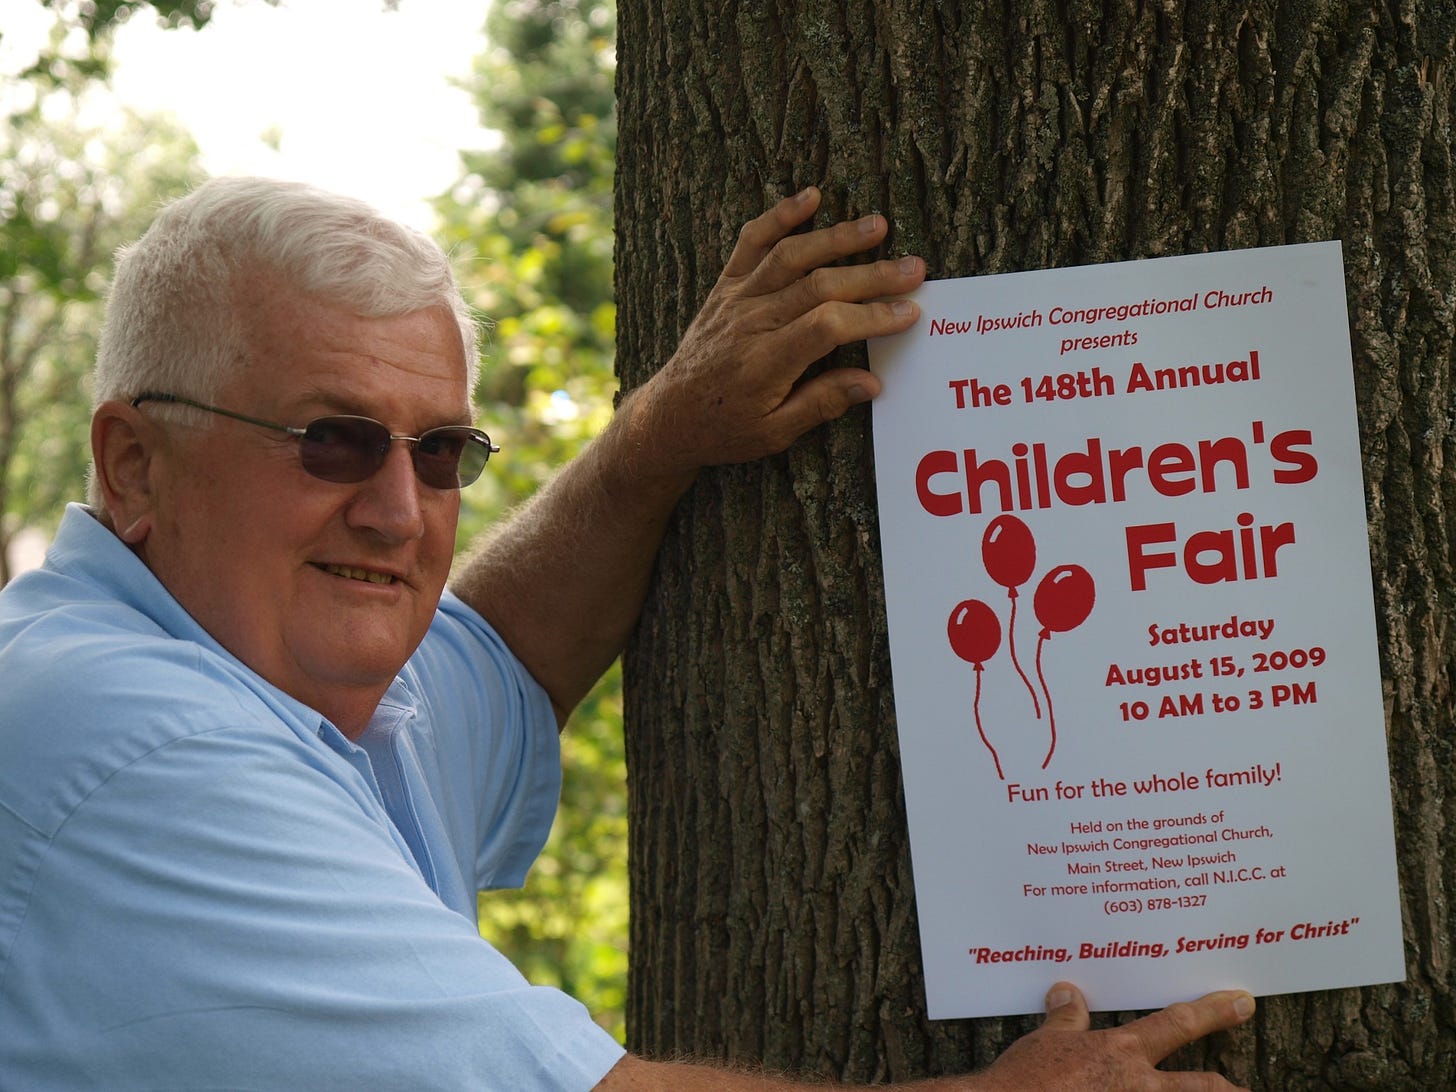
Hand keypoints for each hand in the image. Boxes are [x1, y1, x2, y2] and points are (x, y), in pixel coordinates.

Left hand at [623, 186, 924, 479]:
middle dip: (872, 276)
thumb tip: (872, 383)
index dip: (872, 317)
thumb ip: (821, 404)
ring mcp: (736, 299)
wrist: (668, 416)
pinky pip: (750, 242)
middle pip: (819, 286)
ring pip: (792, 257)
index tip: (909, 313)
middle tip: (915, 269)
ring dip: (837, 238)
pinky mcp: (726, 286)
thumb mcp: (773, 433)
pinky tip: (811, 197)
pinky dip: (779, 216)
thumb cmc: (724, 428)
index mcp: (765, 364)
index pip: (827, 327)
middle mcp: (751, 323)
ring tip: (879, 225)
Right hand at [971, 982, 1254, 1090]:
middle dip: (1231, 1087)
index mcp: (1121, 1052)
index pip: (1177, 1023)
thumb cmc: (1025, 1078)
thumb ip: (1066, 1019)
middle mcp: (1140, 1087)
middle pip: (1204, 1087)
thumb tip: (1067, 992)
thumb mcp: (1046, 1041)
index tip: (1241, 1002)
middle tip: (1249, 1087)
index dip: (1213, 1012)